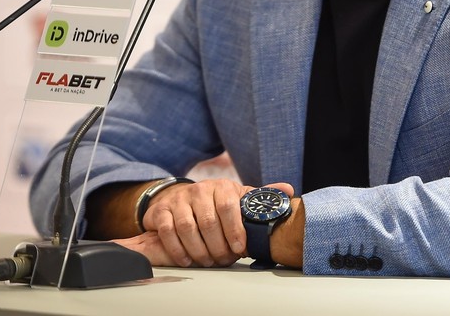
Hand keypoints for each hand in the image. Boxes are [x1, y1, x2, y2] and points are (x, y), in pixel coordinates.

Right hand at [116, 178, 294, 267]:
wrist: (182, 198)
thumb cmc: (216, 202)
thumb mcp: (239, 197)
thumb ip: (260, 197)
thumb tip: (288, 190)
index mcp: (222, 187)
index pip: (229, 207)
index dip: (235, 230)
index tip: (240, 248)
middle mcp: (199, 190)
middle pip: (208, 221)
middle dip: (218, 246)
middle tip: (224, 260)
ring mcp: (179, 200)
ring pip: (187, 228)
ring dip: (199, 250)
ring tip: (207, 262)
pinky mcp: (161, 211)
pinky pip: (167, 232)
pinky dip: (178, 250)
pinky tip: (187, 260)